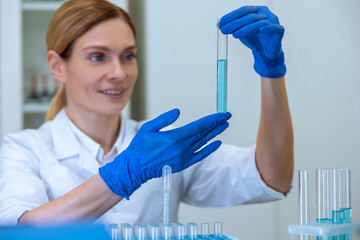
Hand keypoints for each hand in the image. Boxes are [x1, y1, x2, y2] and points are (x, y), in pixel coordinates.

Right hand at [99, 109, 230, 198]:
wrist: (135, 168)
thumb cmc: (140, 147)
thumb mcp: (148, 128)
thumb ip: (164, 119)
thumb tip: (178, 112)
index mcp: (174, 138)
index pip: (199, 126)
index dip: (212, 119)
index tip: (222, 114)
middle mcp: (182, 148)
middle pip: (204, 133)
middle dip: (216, 124)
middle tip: (227, 117)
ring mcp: (183, 157)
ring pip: (203, 143)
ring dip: (214, 134)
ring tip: (224, 126)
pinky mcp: (182, 164)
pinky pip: (199, 156)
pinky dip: (209, 149)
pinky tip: (216, 144)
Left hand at [219, 6, 285, 77]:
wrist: (265, 52)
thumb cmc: (254, 39)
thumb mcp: (240, 33)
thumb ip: (231, 28)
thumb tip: (219, 24)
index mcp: (256, 10)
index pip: (243, 10)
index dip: (232, 15)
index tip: (222, 22)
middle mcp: (265, 13)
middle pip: (250, 16)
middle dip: (236, 23)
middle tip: (225, 29)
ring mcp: (273, 21)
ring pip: (258, 23)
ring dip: (246, 28)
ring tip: (235, 35)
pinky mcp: (279, 31)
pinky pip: (275, 28)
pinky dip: (268, 28)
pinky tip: (262, 30)